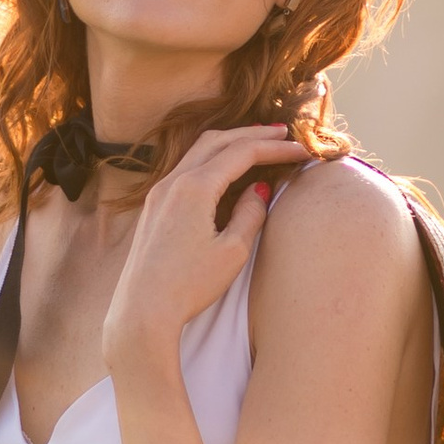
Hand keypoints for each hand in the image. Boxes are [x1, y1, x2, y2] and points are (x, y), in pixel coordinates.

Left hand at [104, 125, 310, 371]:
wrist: (142, 311)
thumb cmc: (188, 286)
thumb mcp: (232, 251)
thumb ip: (250, 213)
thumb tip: (259, 188)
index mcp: (194, 188)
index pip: (242, 153)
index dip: (275, 149)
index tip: (301, 150)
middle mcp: (172, 182)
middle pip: (218, 140)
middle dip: (253, 134)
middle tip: (283, 132)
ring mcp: (158, 192)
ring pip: (198, 150)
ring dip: (230, 142)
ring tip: (257, 142)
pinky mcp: (153, 206)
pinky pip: (185, 167)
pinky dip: (211, 158)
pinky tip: (225, 168)